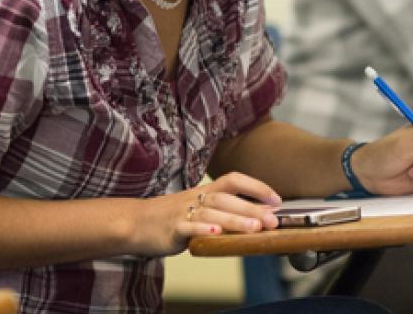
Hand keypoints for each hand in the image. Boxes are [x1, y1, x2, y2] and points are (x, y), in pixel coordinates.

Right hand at [129, 173, 284, 257]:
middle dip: (252, 208)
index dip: (256, 187)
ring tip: (254, 228)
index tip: (277, 199)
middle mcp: (195, 198)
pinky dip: (203, 228)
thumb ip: (223, 212)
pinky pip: (188, 226)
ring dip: (235, 219)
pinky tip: (216, 233)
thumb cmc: (171, 218)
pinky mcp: (171, 228)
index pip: (233, 180)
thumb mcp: (198, 209)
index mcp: (204, 191)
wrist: (135, 222)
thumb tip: (258, 219)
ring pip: (211, 212)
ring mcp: (182, 212)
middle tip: (273, 220)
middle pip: (226, 197)